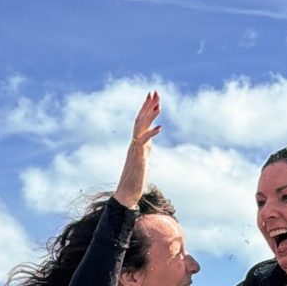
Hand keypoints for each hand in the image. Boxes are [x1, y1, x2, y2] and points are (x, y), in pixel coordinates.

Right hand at [114, 91, 161, 208]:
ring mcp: (135, 150)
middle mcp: (135, 144)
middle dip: (148, 105)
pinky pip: (144, 142)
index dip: (146, 108)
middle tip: (155, 91)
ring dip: (150, 115)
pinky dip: (151, 134)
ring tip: (159, 104)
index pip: (141, 121)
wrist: (126, 194)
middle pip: (140, 120)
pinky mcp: (138, 158)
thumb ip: (145, 149)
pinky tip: (160, 127)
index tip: (152, 96)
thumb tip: (149, 143)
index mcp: (137, 143)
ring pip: (141, 128)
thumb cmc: (135, 180)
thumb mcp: (143, 160)